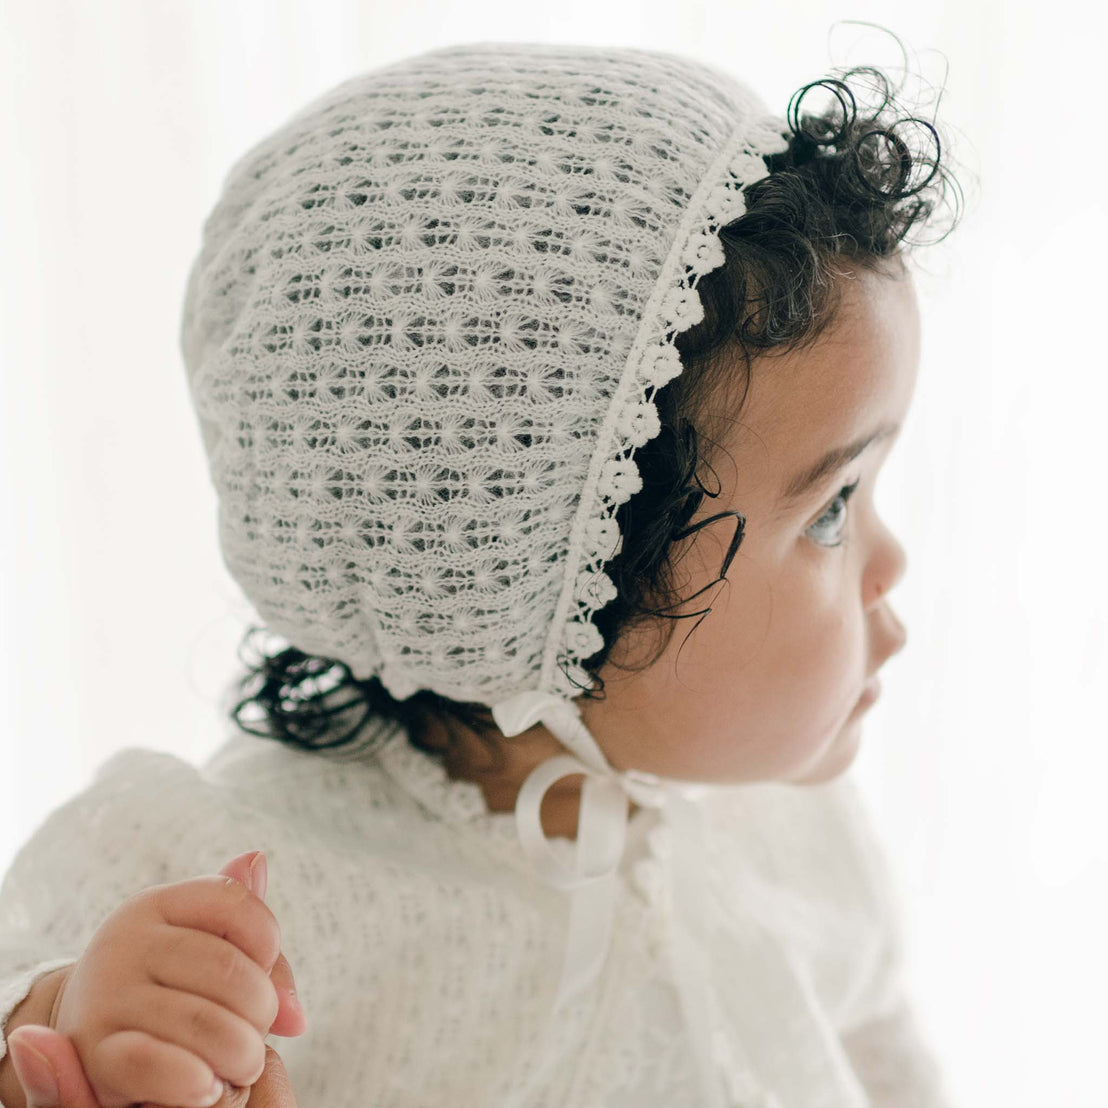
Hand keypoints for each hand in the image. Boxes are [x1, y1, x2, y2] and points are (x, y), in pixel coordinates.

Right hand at [6, 851, 303, 1107]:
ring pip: (204, 1021)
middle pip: (226, 967)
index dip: (266, 939)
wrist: (83, 1042)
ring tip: (242, 1065)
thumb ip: (258, 958)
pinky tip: (208, 1087)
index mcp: (155, 905)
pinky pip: (153, 1064)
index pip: (232, 900)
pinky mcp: (94, 1054)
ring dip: (240, 1052)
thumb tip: (298, 1018)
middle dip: (260, 1007)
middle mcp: (123, 942)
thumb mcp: (207, 953)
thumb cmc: (170, 991)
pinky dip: (194, 1080)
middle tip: (260, 1033)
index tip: (265, 972)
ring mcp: (105, 996)